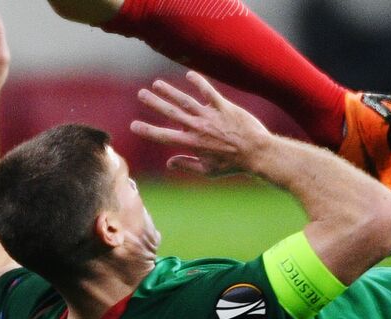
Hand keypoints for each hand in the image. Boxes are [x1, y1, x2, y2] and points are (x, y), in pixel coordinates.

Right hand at [131, 72, 272, 177]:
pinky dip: (199, 82)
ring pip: (185, 100)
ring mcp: (210, 115)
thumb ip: (186, 165)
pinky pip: (209, 92)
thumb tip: (169, 162)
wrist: (257, 152)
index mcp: (192, 143)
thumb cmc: (233, 164)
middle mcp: (198, 127)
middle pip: (171, 113)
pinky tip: (189, 75)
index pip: (164, 136)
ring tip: (156, 84)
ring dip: (170, 91)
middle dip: (154, 103)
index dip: (147, 130)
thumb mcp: (207, 171)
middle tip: (141, 94)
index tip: (133, 125)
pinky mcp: (224, 106)